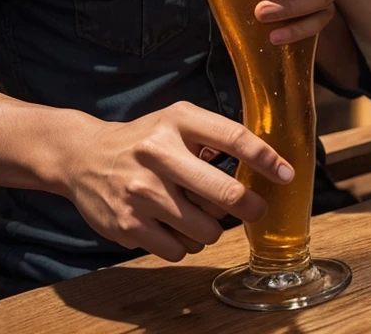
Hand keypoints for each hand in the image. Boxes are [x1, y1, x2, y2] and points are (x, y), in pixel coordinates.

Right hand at [61, 102, 294, 262]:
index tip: (286, 174)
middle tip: (256, 209)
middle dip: (250, 207)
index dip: (265, 158)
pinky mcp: (129, 225)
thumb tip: (262, 162)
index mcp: (177, 121)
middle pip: (224, 194)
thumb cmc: (144, 140)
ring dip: (211, 228)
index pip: (232, 138)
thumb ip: (213, 135)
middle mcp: (159, 154)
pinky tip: (173, 225)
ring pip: (205, 230)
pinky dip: (184, 243)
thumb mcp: (175, 121)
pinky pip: (179, 249)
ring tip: (198, 213)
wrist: (84, 157)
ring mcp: (142, 192)